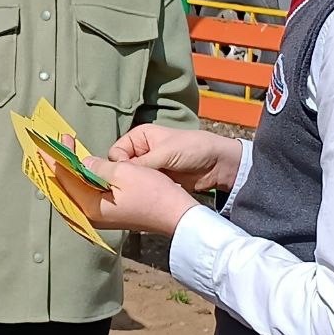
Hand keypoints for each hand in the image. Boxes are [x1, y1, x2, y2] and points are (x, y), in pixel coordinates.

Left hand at [51, 138, 198, 236]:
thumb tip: (82, 163)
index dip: (56, 158)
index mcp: (91, 207)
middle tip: (53, 146)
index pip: (65, 179)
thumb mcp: (124, 173)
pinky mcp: (109, 215)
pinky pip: (86, 196)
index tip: (46, 143)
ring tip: (64, 153)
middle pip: (66, 188)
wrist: (177, 216)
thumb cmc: (154, 193)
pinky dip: (81, 181)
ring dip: (69, 172)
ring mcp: (100, 218)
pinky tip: (82, 168)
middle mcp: (91, 216)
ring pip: (75, 192)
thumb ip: (98, 167)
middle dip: (58, 166)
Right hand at [109, 125, 242, 193]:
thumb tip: (118, 173)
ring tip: (142, 193)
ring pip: (131, 180)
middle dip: (125, 177)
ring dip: (136, 186)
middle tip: (133, 187)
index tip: (124, 177)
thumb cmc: (192, 149)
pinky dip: (144, 192)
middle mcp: (140, 151)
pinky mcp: (156, 181)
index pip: (115, 153)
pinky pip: (143, 188)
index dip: (118, 165)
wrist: (218, 164)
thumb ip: (141, 163)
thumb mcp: (165, 153)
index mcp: (139, 137)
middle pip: (121, 168)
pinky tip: (148, 197)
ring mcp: (148, 167)